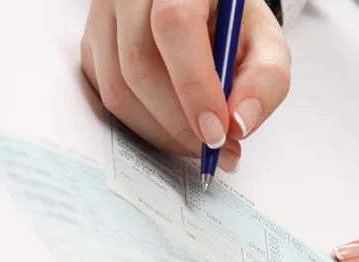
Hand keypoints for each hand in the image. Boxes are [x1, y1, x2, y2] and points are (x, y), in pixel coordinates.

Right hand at [80, 0, 290, 172]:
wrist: (204, 14)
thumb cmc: (233, 28)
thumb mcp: (265, 46)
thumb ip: (266, 80)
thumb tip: (238, 124)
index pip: (175, 25)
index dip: (194, 87)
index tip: (216, 134)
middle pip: (139, 65)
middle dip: (180, 124)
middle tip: (215, 150)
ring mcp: (102, 17)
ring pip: (119, 90)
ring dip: (162, 132)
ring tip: (199, 143)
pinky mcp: (92, 48)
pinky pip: (108, 101)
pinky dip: (144, 127)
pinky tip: (173, 130)